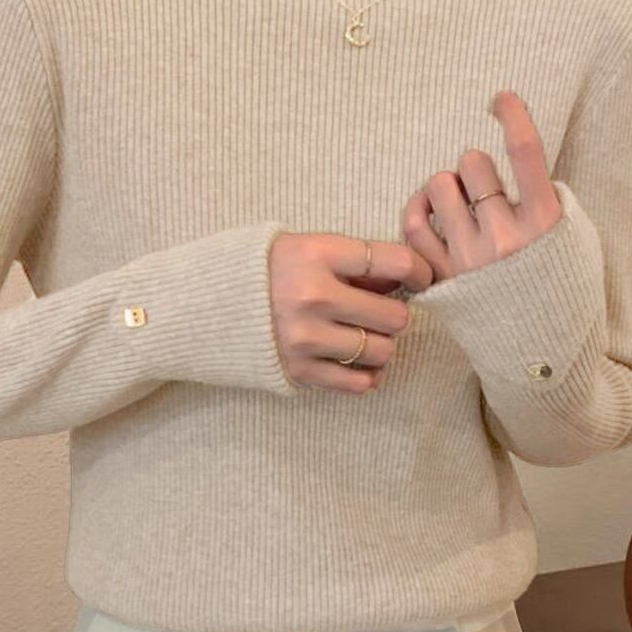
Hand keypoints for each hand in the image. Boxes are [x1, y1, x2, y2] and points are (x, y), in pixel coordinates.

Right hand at [269, 232, 433, 393]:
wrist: (210, 304)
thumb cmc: (269, 271)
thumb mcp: (309, 249)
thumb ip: (356, 265)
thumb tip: (405, 283)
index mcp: (317, 255)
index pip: (394, 262)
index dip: (419, 271)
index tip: (420, 279)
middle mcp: (313, 297)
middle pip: (395, 316)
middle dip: (394, 315)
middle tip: (379, 313)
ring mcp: (305, 337)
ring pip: (382, 352)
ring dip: (380, 345)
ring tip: (363, 336)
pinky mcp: (298, 369)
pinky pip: (358, 383)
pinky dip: (365, 375)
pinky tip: (355, 362)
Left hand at [401, 91, 562, 285]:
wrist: (542, 353)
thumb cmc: (562, 291)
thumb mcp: (575, 241)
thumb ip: (549, 201)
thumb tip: (518, 166)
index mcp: (545, 223)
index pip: (526, 151)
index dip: (512, 114)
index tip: (500, 98)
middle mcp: (504, 238)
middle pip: (472, 163)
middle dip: (475, 167)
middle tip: (482, 189)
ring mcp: (468, 259)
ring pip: (439, 186)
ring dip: (446, 185)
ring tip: (456, 203)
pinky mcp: (441, 278)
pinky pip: (412, 226)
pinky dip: (416, 210)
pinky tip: (427, 212)